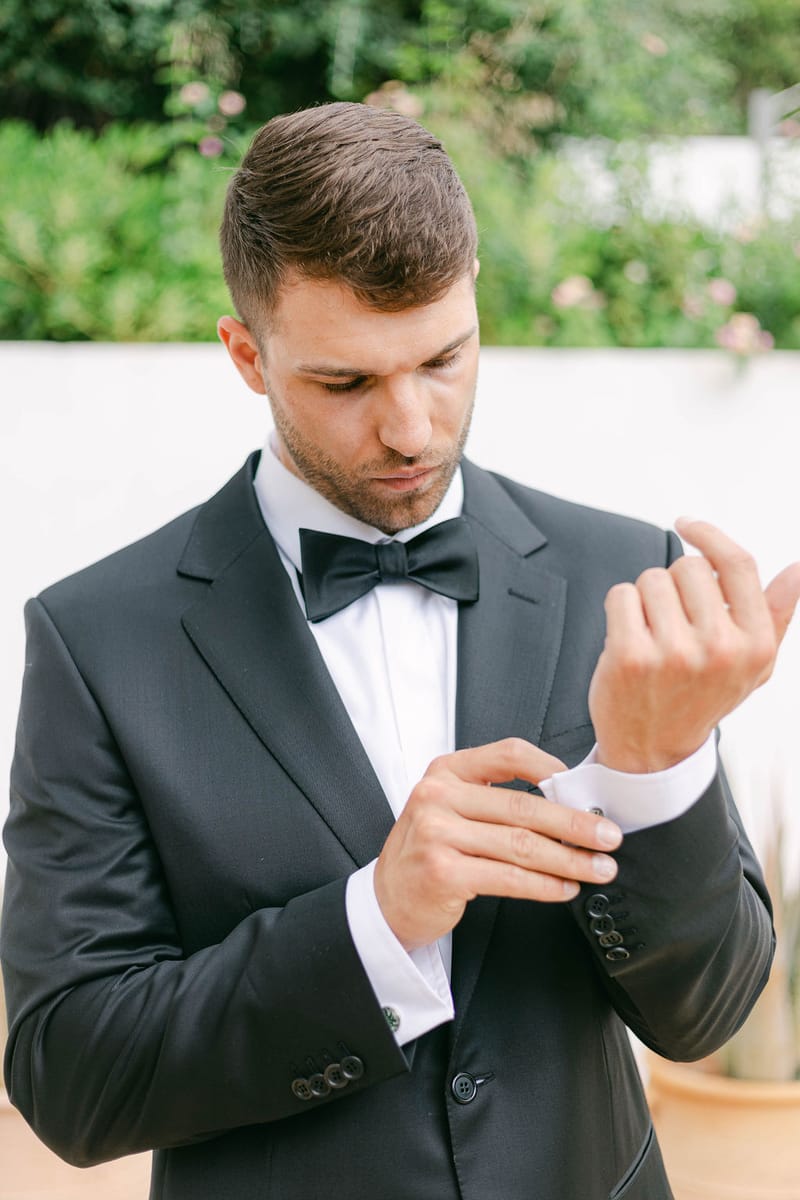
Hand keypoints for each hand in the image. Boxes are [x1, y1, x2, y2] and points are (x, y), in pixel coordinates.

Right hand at [373, 738, 622, 950]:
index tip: (583, 790)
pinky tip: (564, 888)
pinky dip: (544, 885)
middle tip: (609, 836)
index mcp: (446, 771)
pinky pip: (508, 878)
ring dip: (569, 859)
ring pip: (521, 845)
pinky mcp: (442, 871)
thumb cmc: (429, 851)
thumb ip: (496, 799)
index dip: (552, 768)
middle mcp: (438, 796)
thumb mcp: (452, 809)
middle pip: (523, 806)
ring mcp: (437, 833)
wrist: (387, 899)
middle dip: (575, 824)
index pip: (509, 754)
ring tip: (598, 868)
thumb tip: (567, 805)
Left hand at [589, 519, 799, 772]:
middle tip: (673, 623)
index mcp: (755, 643)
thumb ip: (775, 613)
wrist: (653, 751)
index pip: (738, 563)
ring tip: (653, 636)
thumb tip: (798, 568)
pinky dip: (620, 609)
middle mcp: (719, 648)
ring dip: (646, 599)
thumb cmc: (702, 698)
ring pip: (651, 579)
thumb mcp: (753, 664)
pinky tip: (629, 640)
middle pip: (688, 567)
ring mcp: (674, 652)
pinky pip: (621, 595)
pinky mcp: (630, 656)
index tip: (688, 524)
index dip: (711, 534)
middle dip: (675, 584)